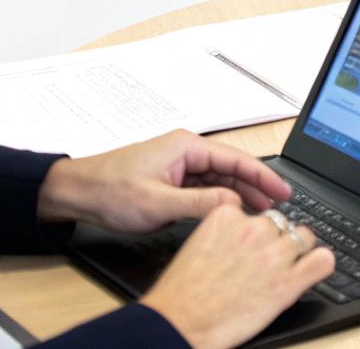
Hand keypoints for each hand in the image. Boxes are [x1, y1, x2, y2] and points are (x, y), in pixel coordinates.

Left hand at [37, 129, 292, 232]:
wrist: (77, 192)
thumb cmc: (110, 190)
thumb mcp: (159, 203)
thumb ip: (201, 204)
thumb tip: (234, 206)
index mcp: (186, 146)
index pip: (236, 159)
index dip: (263, 176)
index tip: (282, 190)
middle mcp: (185, 151)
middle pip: (232, 168)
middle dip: (256, 186)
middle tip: (280, 205)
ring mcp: (178, 166)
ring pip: (219, 179)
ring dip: (239, 194)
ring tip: (262, 212)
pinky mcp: (171, 180)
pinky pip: (204, 188)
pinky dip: (220, 200)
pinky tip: (231, 213)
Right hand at [141, 203, 335, 348]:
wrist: (180, 324)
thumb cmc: (183, 294)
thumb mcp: (198, 245)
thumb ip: (225, 232)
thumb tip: (243, 231)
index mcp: (228, 216)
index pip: (258, 213)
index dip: (258, 233)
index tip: (253, 245)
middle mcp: (254, 230)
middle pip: (282, 224)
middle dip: (277, 242)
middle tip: (266, 263)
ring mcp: (275, 254)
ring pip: (305, 238)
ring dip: (297, 253)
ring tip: (283, 271)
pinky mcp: (289, 282)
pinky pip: (323, 261)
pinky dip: (320, 264)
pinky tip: (310, 272)